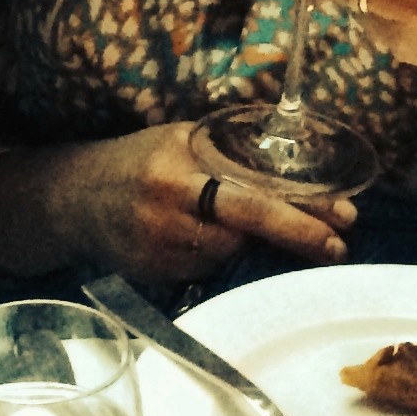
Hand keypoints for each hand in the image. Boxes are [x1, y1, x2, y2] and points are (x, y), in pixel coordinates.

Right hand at [19, 122, 351, 283]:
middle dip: (298, 236)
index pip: (250, 194)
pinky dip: (221, 257)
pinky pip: (206, 270)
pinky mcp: (153, 276)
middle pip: (247, 230)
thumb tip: (300, 169)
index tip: (343, 216)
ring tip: (265, 232)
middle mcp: (167, 211)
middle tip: (337, 244)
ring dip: (256, 246)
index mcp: (178, 169)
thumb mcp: (181, 139)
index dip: (300, 210)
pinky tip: (215, 241)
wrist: (73, 198)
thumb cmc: (139, 159)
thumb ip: (230, 153)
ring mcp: (159, 249)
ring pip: (230, 255)